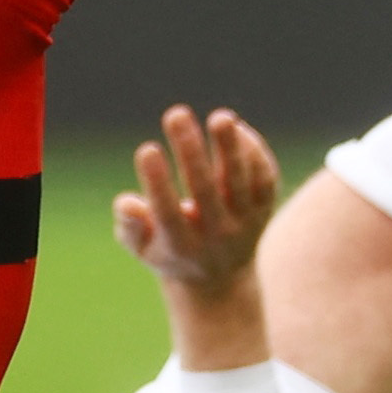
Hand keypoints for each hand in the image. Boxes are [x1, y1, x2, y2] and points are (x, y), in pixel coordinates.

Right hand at [114, 105, 279, 297]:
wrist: (220, 279)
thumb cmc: (169, 251)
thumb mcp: (143, 247)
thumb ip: (132, 226)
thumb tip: (126, 203)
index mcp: (181, 246)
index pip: (168, 213)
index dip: (157, 182)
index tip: (147, 148)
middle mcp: (216, 236)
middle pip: (206, 191)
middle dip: (190, 151)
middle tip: (176, 113)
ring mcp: (244, 223)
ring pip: (241, 182)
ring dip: (231, 147)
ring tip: (221, 116)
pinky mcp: (264, 210)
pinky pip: (265, 179)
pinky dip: (254, 153)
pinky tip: (236, 128)